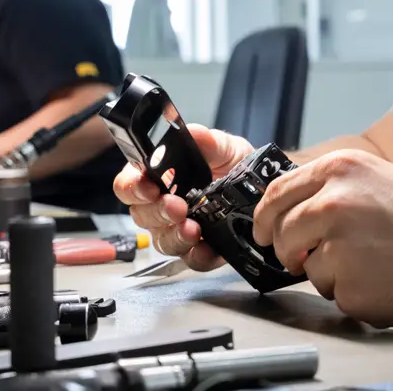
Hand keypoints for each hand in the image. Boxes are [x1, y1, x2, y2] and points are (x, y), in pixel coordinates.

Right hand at [112, 124, 252, 269]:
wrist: (263, 188)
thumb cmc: (235, 165)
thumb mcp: (225, 148)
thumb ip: (208, 141)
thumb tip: (193, 133)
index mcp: (159, 178)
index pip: (129, 184)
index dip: (132, 187)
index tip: (148, 187)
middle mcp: (162, 206)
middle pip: (142, 215)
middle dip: (158, 212)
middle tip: (177, 207)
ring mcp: (177, 230)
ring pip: (163, 241)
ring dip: (176, 236)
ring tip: (194, 229)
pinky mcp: (199, 250)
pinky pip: (191, 259)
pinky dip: (198, 255)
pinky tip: (207, 248)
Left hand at [252, 149, 392, 330]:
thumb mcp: (383, 180)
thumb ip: (337, 191)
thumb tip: (300, 215)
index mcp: (340, 170)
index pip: (277, 194)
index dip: (265, 218)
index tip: (263, 231)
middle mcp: (332, 204)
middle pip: (282, 235)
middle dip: (290, 251)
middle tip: (308, 258)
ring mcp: (338, 248)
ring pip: (311, 271)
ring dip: (334, 275)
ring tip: (379, 265)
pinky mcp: (351, 288)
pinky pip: (338, 297)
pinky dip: (359, 296)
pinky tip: (390, 282)